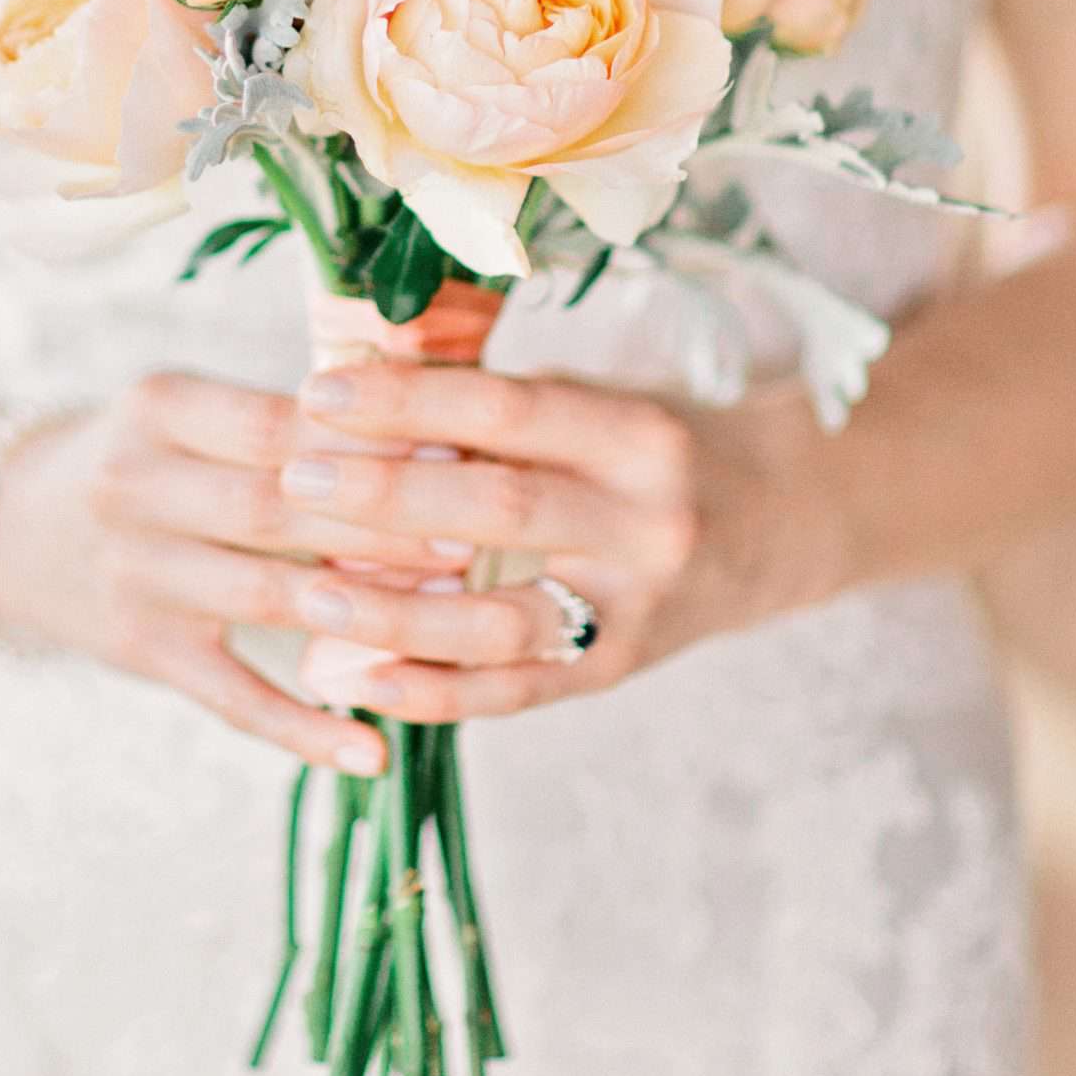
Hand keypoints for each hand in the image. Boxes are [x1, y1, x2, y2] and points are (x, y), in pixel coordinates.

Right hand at [0, 371, 478, 774]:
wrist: (6, 527)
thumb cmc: (142, 454)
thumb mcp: (186, 407)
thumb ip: (283, 415)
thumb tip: (425, 418)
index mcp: (158, 407)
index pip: (275, 423)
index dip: (365, 441)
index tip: (454, 449)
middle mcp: (135, 489)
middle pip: (276, 509)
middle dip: (380, 525)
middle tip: (470, 535)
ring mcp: (135, 577)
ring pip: (267, 598)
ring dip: (364, 611)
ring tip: (451, 619)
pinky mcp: (141, 653)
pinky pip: (233, 696)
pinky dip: (302, 728)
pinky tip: (371, 751)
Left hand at [279, 363, 844, 722]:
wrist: (781, 525)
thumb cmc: (659, 447)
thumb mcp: (599, 400)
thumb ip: (499, 401)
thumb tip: (363, 382)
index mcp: (636, 433)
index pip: (508, 412)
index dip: (409, 401)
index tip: (319, 390)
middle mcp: (646, 521)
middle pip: (503, 511)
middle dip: (388, 498)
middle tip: (295, 479)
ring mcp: (636, 608)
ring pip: (503, 621)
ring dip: (397, 613)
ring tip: (311, 594)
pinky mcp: (618, 670)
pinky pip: (514, 693)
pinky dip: (432, 691)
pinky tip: (358, 677)